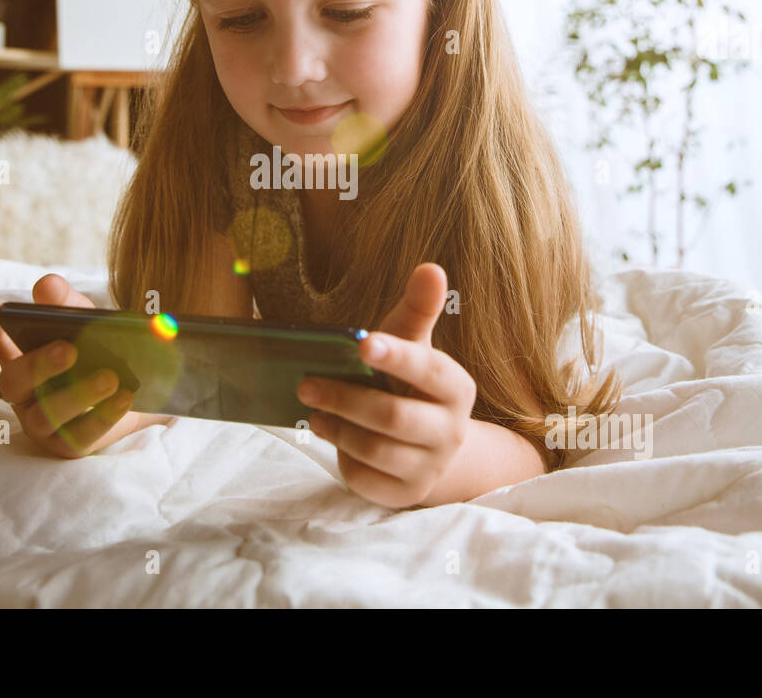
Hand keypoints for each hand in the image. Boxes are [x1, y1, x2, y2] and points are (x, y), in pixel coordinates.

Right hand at [0, 273, 135, 457]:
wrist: (139, 390)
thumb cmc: (99, 351)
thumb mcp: (85, 322)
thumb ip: (65, 304)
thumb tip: (47, 285)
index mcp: (22, 357)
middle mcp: (24, 392)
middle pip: (15, 381)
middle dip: (40, 364)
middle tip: (70, 349)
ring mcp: (42, 421)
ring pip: (46, 413)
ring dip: (78, 394)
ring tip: (110, 377)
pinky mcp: (68, 444)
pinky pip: (80, 435)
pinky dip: (103, 416)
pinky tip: (124, 397)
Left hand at [297, 262, 475, 508]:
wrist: (425, 443)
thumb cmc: (409, 381)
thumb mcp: (412, 345)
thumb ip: (417, 310)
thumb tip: (431, 267)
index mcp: (456, 387)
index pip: (428, 369)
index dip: (396, 356)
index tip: (362, 342)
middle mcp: (452, 430)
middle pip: (393, 417)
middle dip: (344, 398)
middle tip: (305, 382)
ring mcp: (430, 466)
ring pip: (376, 449)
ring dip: (337, 427)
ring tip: (311, 409)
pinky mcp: (405, 493)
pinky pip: (367, 479)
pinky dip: (342, 457)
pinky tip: (329, 434)